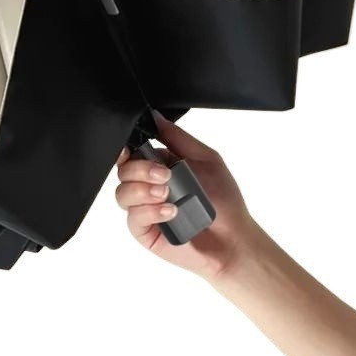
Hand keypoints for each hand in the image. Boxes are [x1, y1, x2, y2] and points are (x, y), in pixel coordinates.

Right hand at [115, 113, 259, 281]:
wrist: (234, 238)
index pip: (131, 152)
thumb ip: (178, 137)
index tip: (132, 149)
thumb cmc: (223, 200)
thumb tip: (156, 117)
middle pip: (123, 170)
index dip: (126, 149)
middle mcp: (147, 186)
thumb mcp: (206, 158)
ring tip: (167, 194)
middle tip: (165, 175)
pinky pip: (132, 218)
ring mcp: (144, 209)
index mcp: (158, 165)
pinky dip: (150, 212)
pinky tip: (170, 212)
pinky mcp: (144, 231)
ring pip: (122, 194)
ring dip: (143, 191)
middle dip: (140, 170)